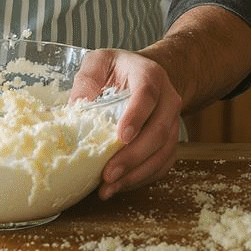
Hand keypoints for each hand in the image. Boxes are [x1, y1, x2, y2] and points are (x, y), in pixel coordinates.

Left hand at [70, 48, 181, 199]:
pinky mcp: (171, 141)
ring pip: (164, 152)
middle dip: (133, 156)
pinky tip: (121, 186)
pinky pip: (163, 164)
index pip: (147, 94)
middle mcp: (168, 99)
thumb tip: (77, 104)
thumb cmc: (118, 70)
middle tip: (108, 174)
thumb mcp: (100, 62)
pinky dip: (143, 178)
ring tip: (109, 188)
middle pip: (159, 130)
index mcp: (149, 75)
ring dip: (137, 174)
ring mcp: (173, 122)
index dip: (136, 116)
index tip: (121, 137)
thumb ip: (88, 78)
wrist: (147, 76)